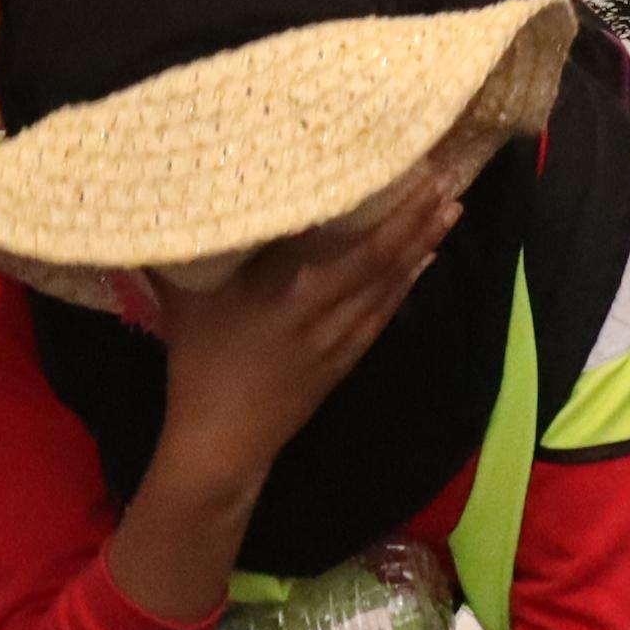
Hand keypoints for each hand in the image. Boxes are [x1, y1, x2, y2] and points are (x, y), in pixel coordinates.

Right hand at [155, 180, 465, 486]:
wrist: (222, 446)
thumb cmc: (200, 368)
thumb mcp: (188, 303)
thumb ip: (190, 251)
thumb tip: (179, 198)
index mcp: (295, 300)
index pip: (363, 255)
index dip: (399, 220)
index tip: (422, 183)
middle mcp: (328, 318)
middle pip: (387, 267)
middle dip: (420, 225)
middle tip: (449, 185)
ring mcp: (340, 343)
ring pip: (391, 291)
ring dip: (421, 250)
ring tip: (448, 214)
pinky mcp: (342, 362)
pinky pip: (382, 316)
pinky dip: (404, 287)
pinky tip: (421, 266)